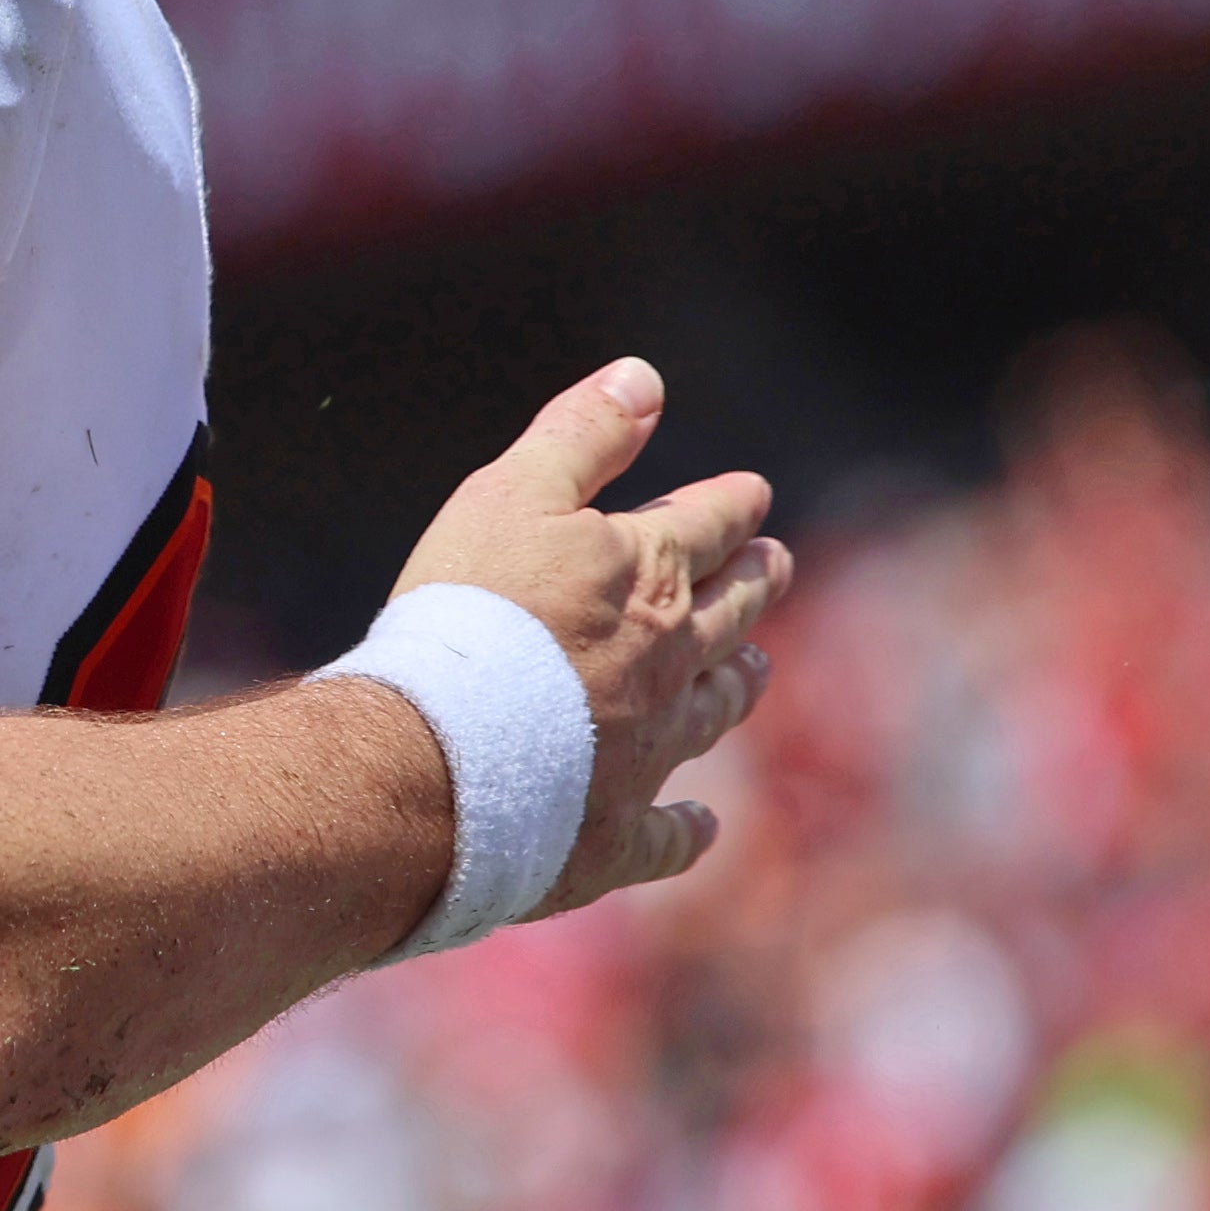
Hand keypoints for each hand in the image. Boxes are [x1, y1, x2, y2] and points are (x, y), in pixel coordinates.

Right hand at [393, 356, 786, 915]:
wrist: (434, 757)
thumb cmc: (465, 615)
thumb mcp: (511, 495)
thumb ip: (580, 436)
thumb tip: (644, 377)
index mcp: (650, 575)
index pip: (710, 524)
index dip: (732, 504)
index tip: (751, 494)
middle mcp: (671, 662)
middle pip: (731, 616)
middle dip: (755, 583)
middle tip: (775, 565)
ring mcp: (651, 752)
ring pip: (714, 713)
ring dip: (736, 685)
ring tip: (752, 669)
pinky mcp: (617, 832)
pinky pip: (670, 833)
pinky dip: (690, 827)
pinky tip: (702, 826)